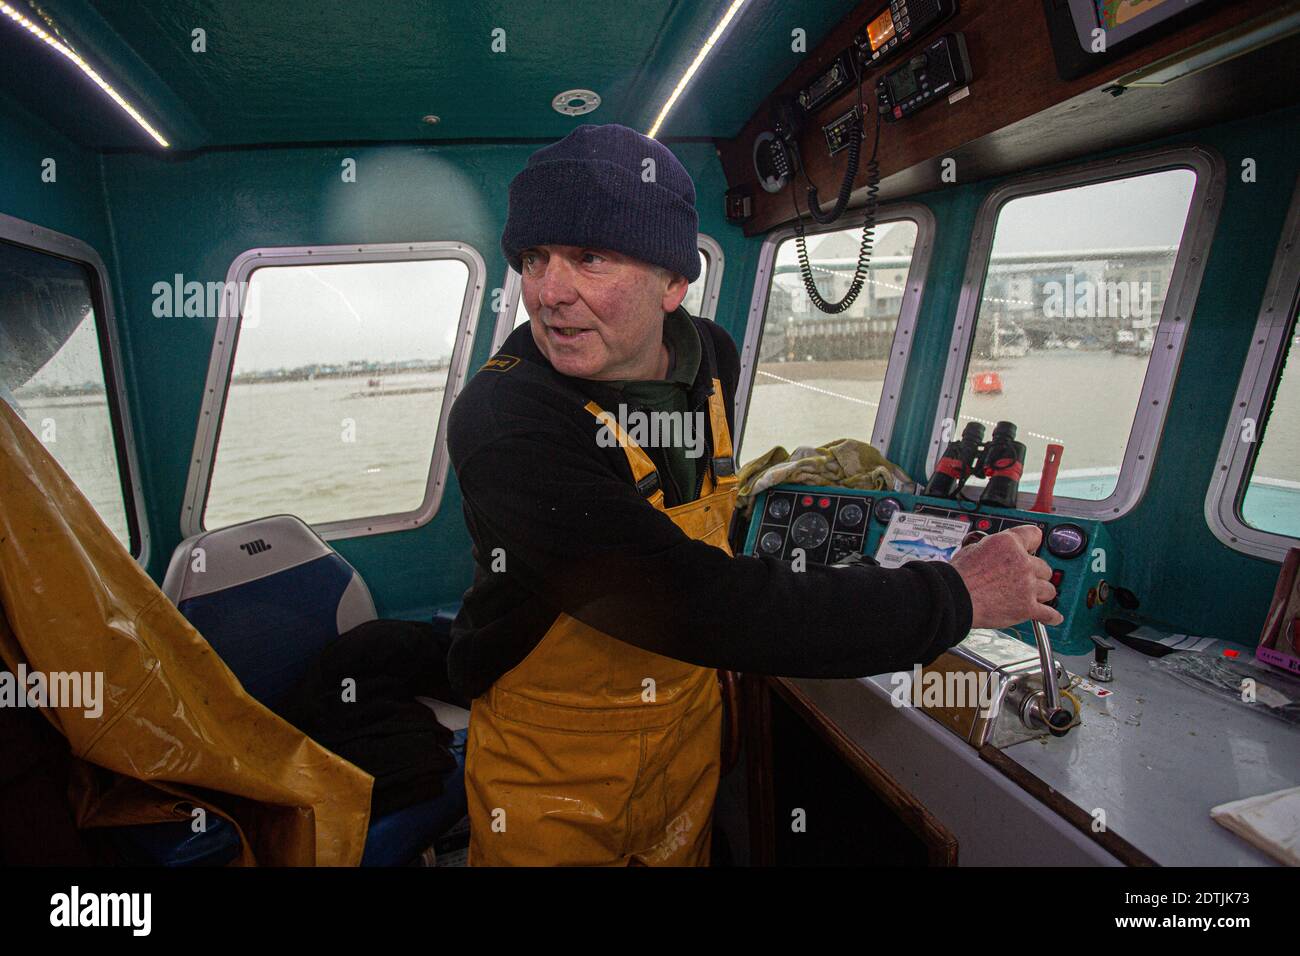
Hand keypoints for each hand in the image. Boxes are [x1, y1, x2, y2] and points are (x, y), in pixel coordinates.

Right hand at [948, 525, 1063, 628]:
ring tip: (1031, 596)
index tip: (1032, 549)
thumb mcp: (973, 548)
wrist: (954, 598)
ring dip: (1041, 593)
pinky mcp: (1027, 608)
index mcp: (1009, 543)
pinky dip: (1051, 617)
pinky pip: (1049, 613)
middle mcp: (1022, 562)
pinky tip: (1053, 617)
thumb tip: (994, 551)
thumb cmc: (958, 576)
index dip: (1031, 543)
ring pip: (1049, 589)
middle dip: (1034, 573)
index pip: (1034, 535)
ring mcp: (1027, 586)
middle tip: (1023, 579)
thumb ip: (992, 547)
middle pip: (1044, 567)